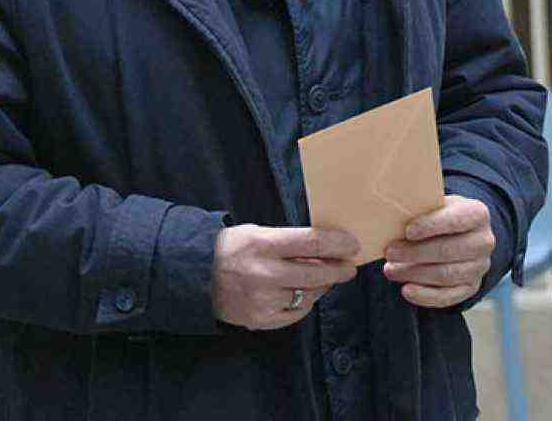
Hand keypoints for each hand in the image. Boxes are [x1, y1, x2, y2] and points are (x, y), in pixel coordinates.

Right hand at [210, 225, 357, 329]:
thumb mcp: (259, 233)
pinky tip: (305, 293)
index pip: (311, 241)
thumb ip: (290, 242)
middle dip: (339, 269)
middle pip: (317, 273)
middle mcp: (265, 273)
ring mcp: (264, 299)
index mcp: (263, 244)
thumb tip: (326, 249)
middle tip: (349, 267)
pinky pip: (297, 312)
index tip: (353, 245)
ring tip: (324, 278)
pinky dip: (306, 302)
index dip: (337, 243)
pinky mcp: (262, 319)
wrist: (198, 276)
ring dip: (321, 285)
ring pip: (309, 294)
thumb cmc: (233, 248)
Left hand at [382, 194, 494, 307]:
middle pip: (448, 251)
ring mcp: (479, 267)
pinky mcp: (471, 287)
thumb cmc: (440, 215)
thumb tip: (393, 215)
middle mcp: (484, 242)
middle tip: (389, 252)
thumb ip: (421, 208)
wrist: (460, 234)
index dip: (431, 226)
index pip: (456, 220)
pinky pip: (448, 296)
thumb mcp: (435, 203)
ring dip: (415, 274)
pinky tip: (407, 290)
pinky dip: (425, 295)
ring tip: (391, 269)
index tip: (407, 231)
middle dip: (415, 253)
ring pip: (446, 275)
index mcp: (477, 214)